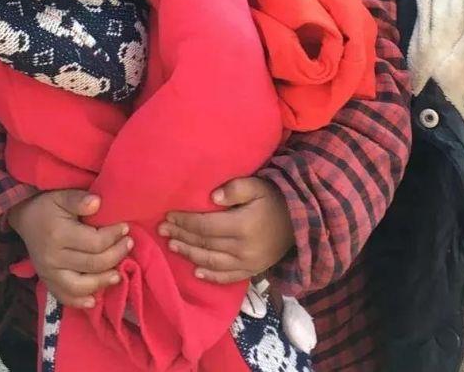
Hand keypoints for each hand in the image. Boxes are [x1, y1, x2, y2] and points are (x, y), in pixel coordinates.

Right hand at [8, 190, 132, 307]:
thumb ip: (79, 199)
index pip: (95, 243)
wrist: (25, 217)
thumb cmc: (48, 205)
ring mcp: (48, 273)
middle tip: (129, 245)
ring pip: (81, 286)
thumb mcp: (62, 195)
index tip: (125, 228)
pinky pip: (64, 297)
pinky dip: (79, 302)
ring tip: (118, 274)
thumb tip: (97, 202)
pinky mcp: (46, 281)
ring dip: (103, 282)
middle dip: (115, 256)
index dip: (114, 236)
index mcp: (59, 235)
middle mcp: (53, 258)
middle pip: (92, 265)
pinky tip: (94, 300)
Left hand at [158, 178, 293, 283]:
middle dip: (181, 236)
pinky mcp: (253, 271)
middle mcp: (243, 248)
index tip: (168, 215)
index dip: (185, 221)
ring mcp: (248, 263)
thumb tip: (211, 198)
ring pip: (212, 262)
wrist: (302, 221)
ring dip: (189, 254)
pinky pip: (228, 278)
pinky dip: (210, 276)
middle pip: (204, 244)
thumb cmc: (275, 199)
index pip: (205, 225)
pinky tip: (196, 272)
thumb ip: (235, 188)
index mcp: (243, 225)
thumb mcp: (258, 185)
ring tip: (171, 246)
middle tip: (161, 230)